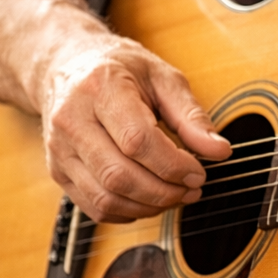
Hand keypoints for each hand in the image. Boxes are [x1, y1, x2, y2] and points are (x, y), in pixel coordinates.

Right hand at [35, 34, 232, 222]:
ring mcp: (59, 149)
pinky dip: (127, 212)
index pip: (136, 140)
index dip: (173, 164)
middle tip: (192, 189)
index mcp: (100, 88)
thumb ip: (192, 116)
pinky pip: (94, 207)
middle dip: (164, 191)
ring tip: (176, 195)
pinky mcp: (58, 170)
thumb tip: (220, 151)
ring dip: (149, 206)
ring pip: (105, 197)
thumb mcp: (163, 78)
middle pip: (119, 175)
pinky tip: (149, 200)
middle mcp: (72, 120)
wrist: (68, 65)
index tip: (199, 172)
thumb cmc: (120, 70)